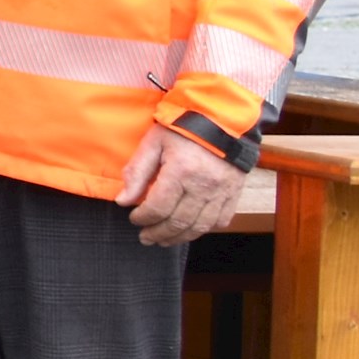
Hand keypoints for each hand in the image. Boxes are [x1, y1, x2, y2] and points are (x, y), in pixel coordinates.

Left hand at [117, 123, 242, 248]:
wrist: (222, 118)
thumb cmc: (183, 128)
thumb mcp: (153, 142)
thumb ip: (136, 171)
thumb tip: (123, 202)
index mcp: (181, 171)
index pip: (158, 207)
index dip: (143, 218)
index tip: (134, 219)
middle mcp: (204, 185)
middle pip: (179, 222)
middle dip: (158, 233)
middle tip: (145, 237)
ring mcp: (223, 191)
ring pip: (200, 226)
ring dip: (179, 237)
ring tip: (163, 239)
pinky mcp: (235, 193)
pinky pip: (221, 221)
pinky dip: (204, 229)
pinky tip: (190, 229)